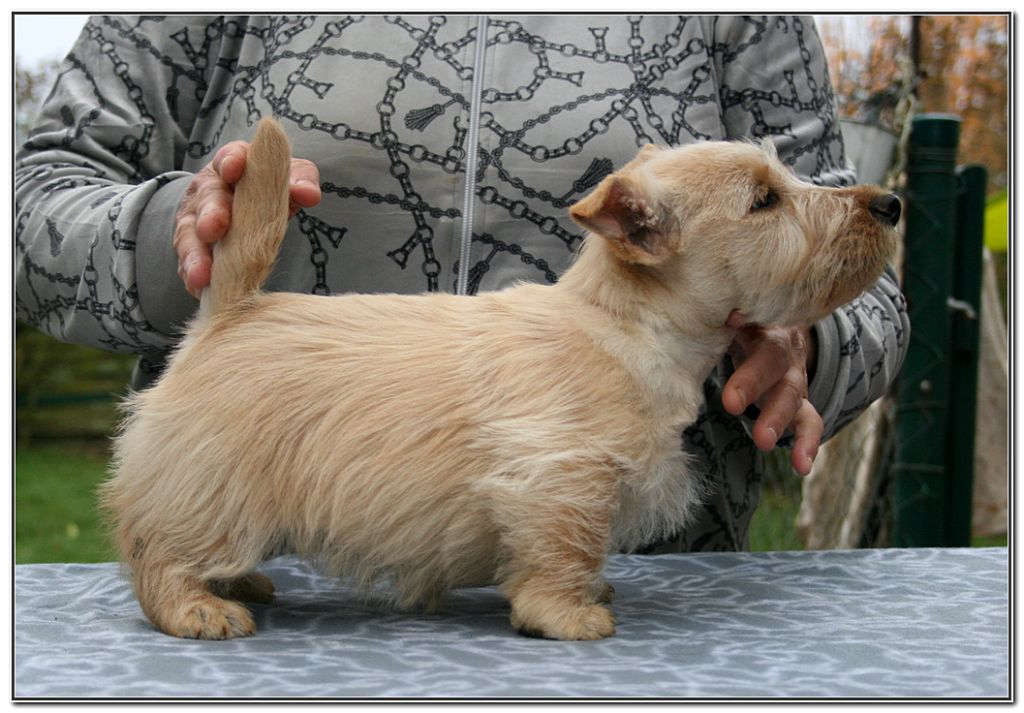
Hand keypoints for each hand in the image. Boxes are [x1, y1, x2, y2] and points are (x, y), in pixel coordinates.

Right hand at [174, 140, 321, 297]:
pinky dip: (193, 275)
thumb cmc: (269, 190)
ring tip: (201, 276)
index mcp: (233, 165)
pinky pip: (189, 262)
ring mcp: (195, 220)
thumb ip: (300, 180)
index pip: (229, 158)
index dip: (231, 162)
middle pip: (207, 199)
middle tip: (213, 230)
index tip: (234, 170)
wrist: (247, 208)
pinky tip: (200, 289)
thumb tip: (309, 195)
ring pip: (190, 235)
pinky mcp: (191, 248)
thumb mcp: (289, 179)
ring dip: (195, 255)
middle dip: (210, 214)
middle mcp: (208, 190)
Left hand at [721, 312, 822, 475]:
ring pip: (791, 394)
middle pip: (772, 360)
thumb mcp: (731, 314)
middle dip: (753, 382)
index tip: (732, 320)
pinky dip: (807, 443)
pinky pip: (809, 421)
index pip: (755, 319)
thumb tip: (723, 310)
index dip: (746, 320)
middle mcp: (782, 347)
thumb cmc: (741, 325)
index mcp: (760, 321)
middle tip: (732, 403)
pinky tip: (802, 466)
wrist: (779, 330)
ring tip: (764, 442)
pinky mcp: (800, 400)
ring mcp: (794, 376)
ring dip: (777, 418)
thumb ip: (721, 313)